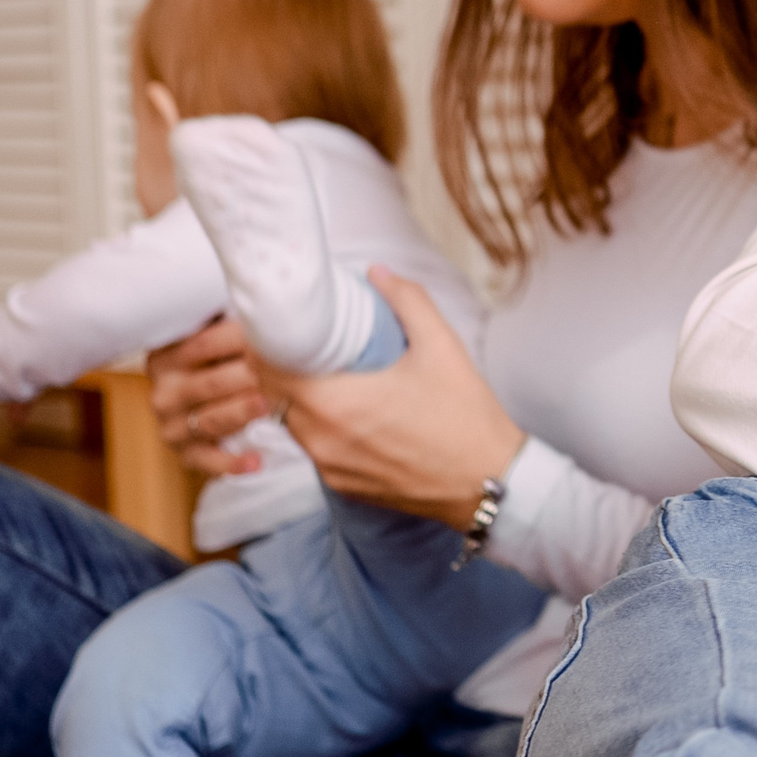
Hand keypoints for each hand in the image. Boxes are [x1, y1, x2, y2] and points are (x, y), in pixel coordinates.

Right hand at [148, 317, 269, 476]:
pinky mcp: (186, 452)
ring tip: (269, 404)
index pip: (204, 344)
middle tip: (281, 371)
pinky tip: (256, 461)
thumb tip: (265, 297)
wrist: (201, 397)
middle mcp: (164, 391)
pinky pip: (208, 460)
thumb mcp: (214, 335)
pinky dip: (231, 463)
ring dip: (242, 412)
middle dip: (248, 376)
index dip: (239, 338)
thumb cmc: (219, 359)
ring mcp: (172, 424)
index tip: (273, 334)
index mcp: (167, 356)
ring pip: (212, 419)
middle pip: (210, 383)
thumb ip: (230, 320)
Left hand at [267, 268, 523, 530]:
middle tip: (309, 341)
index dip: (270, 341)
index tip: (286, 323)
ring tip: (330, 374)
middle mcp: (321, 440)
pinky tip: (353, 411)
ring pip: (292, 422)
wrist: (488, 483)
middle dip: (285, 365)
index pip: (268, 367)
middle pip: (275, 394)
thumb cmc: (466, 417)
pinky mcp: (342, 484)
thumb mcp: (442, 347)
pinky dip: (322, 426)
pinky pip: (315, 447)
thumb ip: (406, 301)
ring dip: (301, 396)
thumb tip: (376, 272)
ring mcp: (329, 467)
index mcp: (336, 403)